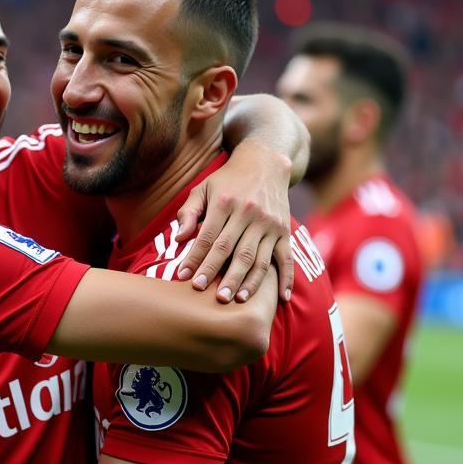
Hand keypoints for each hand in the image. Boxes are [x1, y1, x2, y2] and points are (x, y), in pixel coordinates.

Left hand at [175, 142, 293, 302]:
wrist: (265, 163)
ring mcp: (269, 223)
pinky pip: (286, 257)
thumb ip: (189, 213)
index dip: (195, 259)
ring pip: (258, 258)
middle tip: (212, 298)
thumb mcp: (202, 189)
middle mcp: (249, 214)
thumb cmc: (226, 181)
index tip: (183, 278)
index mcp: (225, 204)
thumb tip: (178, 238)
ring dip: (248, 281)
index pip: (208, 238)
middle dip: (222, 275)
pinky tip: (282, 297)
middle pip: (233, 251)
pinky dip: (285, 278)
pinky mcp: (284, 230)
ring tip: (238, 300)